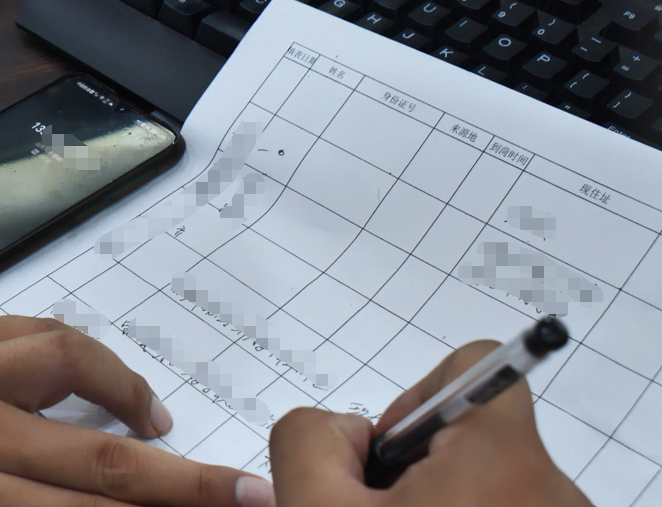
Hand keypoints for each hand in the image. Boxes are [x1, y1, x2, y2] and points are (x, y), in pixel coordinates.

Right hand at [269, 341, 591, 505]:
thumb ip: (306, 437)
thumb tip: (338, 430)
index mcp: (502, 465)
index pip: (481, 364)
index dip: (418, 395)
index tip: (394, 449)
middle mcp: (551, 494)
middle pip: (473, 429)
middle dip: (417, 463)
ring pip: (489, 478)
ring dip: (438, 498)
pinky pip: (508, 506)